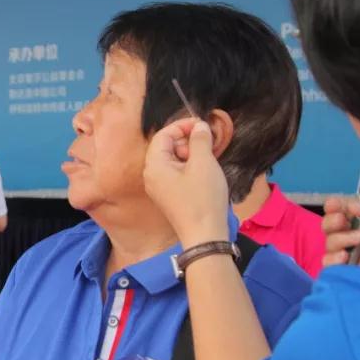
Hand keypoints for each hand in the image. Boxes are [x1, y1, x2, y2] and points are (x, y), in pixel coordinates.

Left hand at [143, 118, 229, 247]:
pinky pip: (176, 174)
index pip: (162, 135)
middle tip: (206, 144)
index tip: (201, 125)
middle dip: (186, 141)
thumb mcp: (203, 163)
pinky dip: (189, 167)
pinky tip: (204, 172)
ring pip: (172, 161)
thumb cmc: (203, 197)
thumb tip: (199, 126)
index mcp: (154, 166)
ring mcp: (159, 188)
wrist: (204, 235)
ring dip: (190, 154)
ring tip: (207, 159)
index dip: (182, 126)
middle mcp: (151, 176)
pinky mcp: (169, 197)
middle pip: (166, 147)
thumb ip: (199, 140)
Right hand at [322, 196, 359, 267]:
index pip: (344, 211)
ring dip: (337, 238)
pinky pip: (331, 268)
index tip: (335, 204)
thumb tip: (352, 207)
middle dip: (332, 220)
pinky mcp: (356, 274)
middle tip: (343, 220)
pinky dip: (331, 260)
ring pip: (329, 245)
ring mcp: (358, 256)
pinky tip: (344, 256)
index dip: (335, 206)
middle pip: (330, 227)